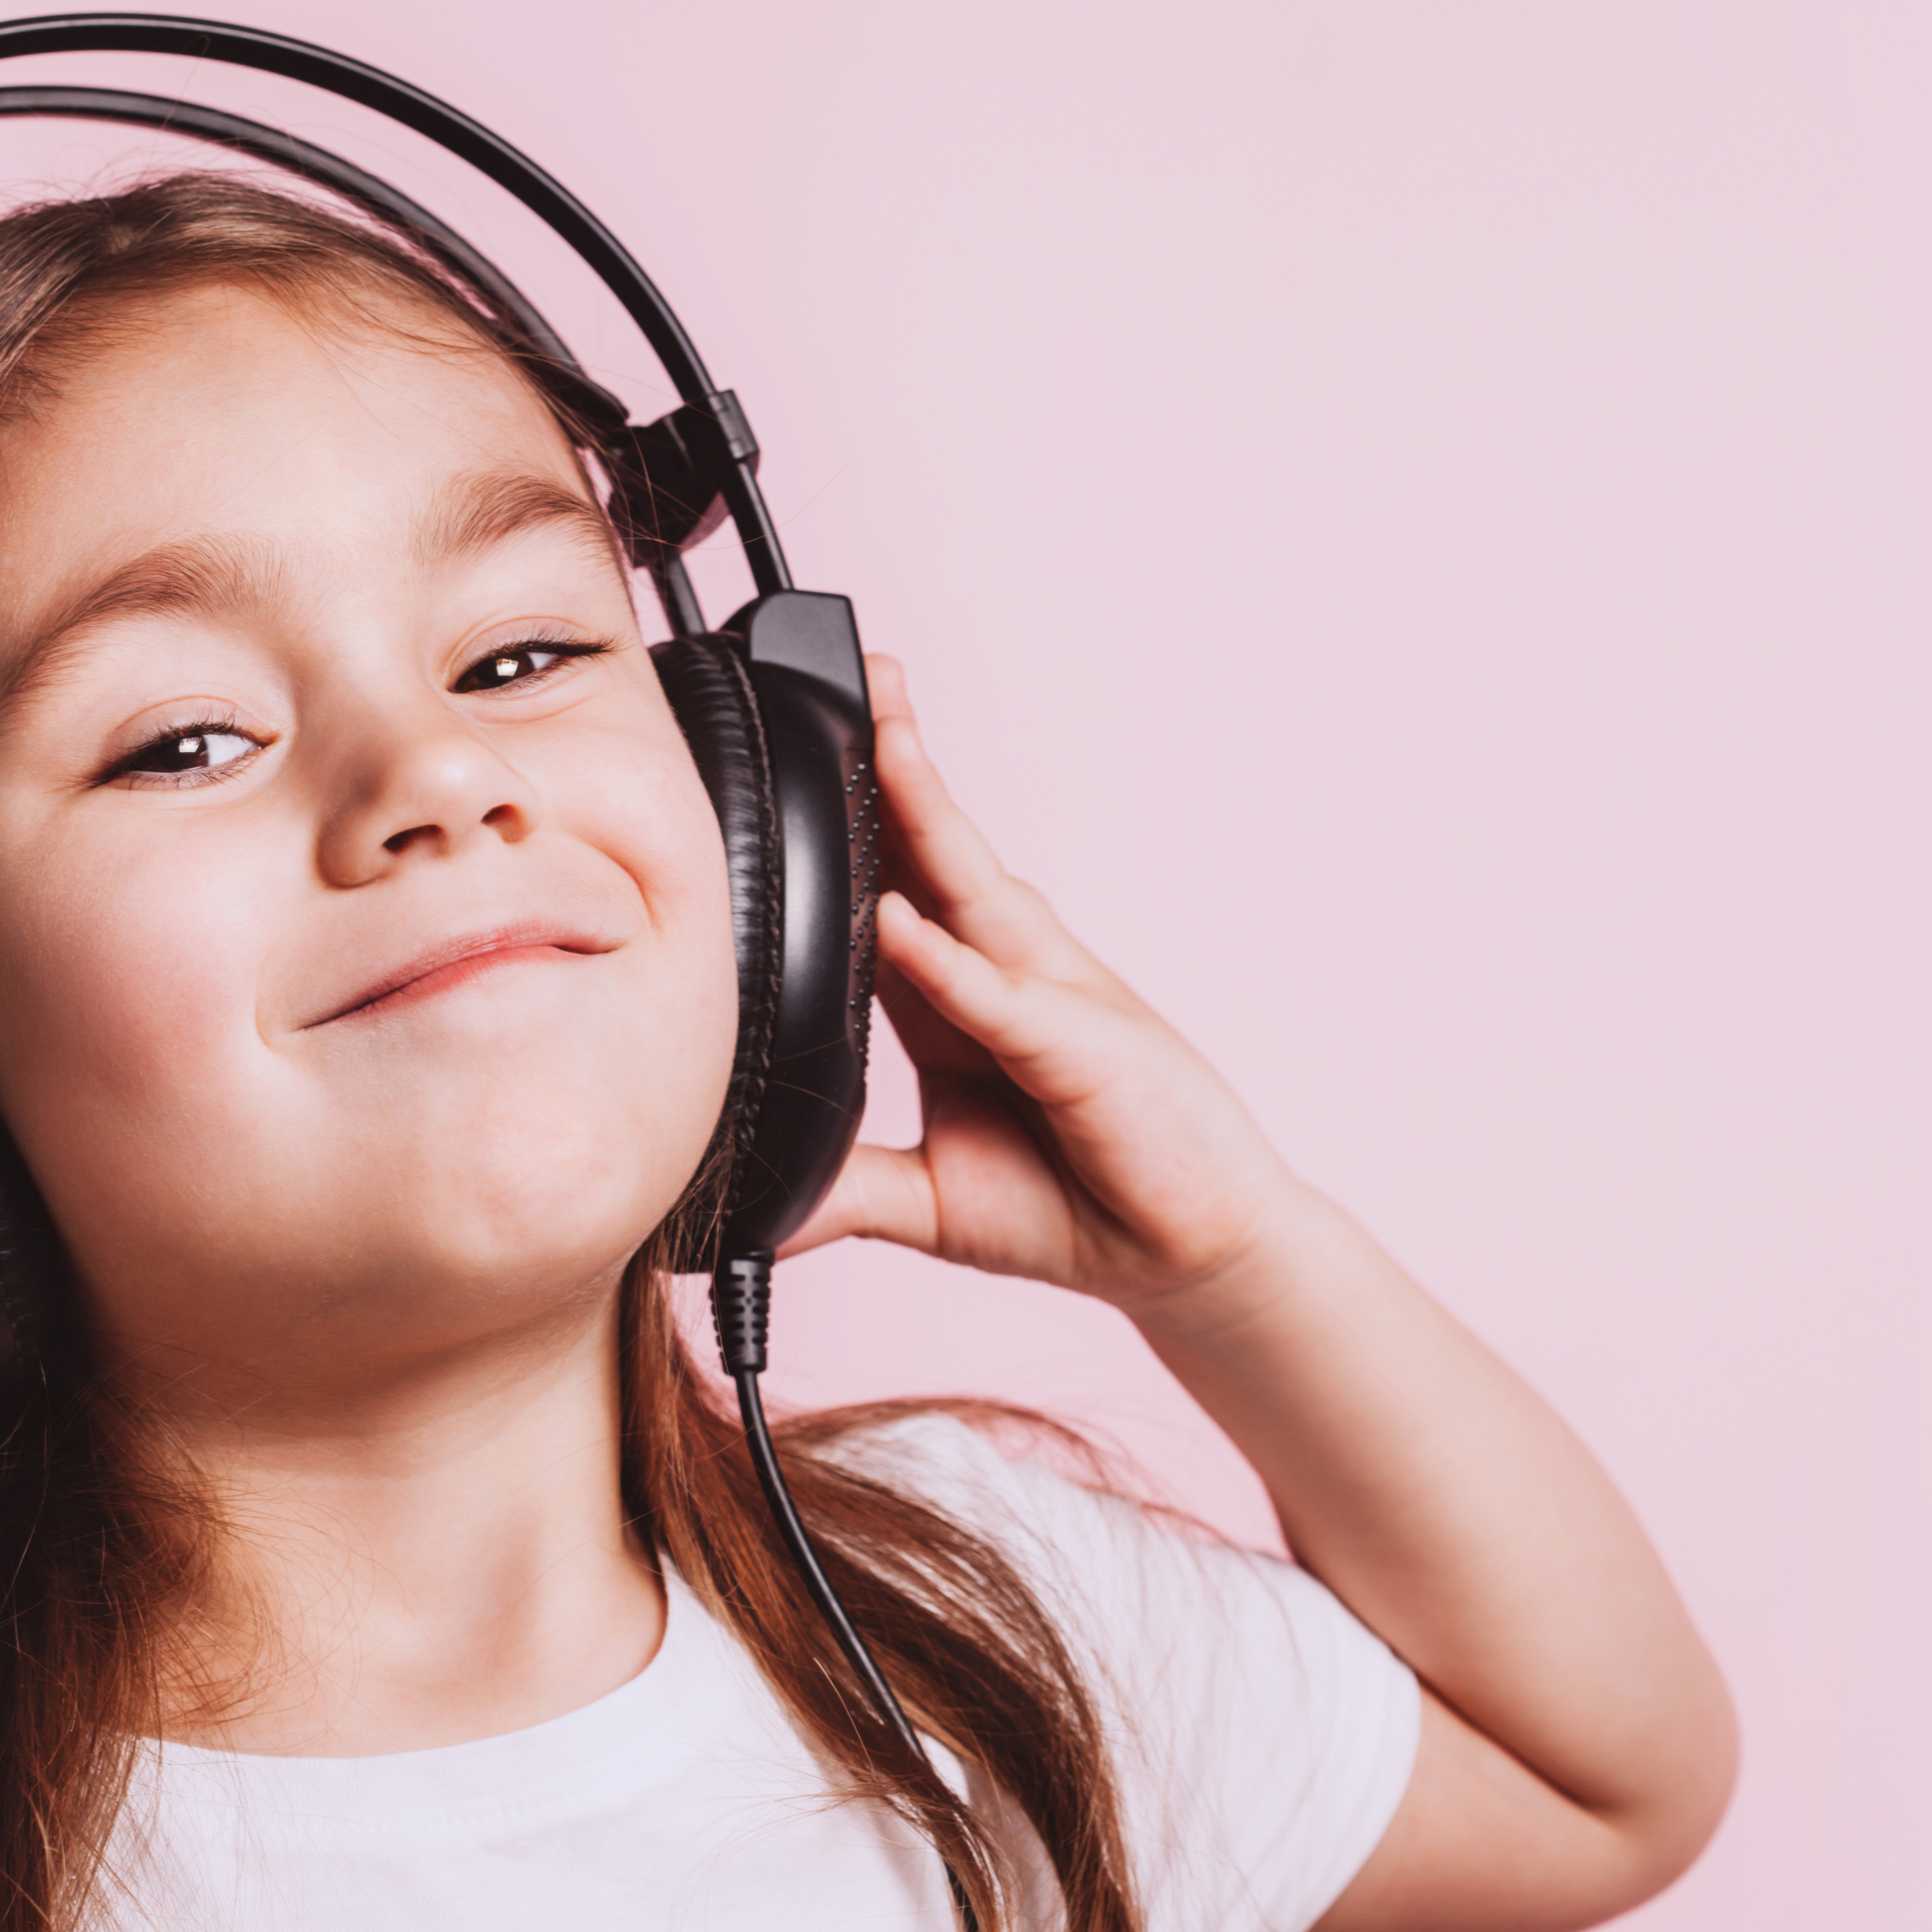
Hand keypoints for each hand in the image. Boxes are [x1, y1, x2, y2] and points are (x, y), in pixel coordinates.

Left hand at [791, 657, 1311, 1326]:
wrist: (1185, 1252)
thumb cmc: (1077, 1205)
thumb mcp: (929, 1200)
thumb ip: (842, 1191)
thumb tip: (746, 1209)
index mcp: (957, 1000)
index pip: (881, 894)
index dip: (836, 831)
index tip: (774, 769)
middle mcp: (1002, 974)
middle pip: (927, 853)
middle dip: (882, 764)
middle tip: (832, 679)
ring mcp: (1044, 997)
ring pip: (968, 886)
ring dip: (919, 809)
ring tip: (871, 735)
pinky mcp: (1076, 1046)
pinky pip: (997, 997)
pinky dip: (946, 960)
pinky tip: (896, 923)